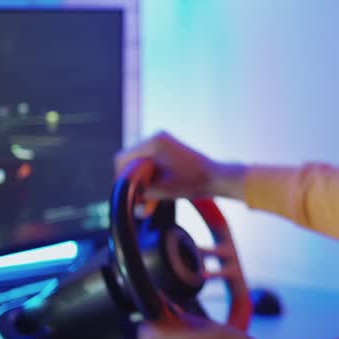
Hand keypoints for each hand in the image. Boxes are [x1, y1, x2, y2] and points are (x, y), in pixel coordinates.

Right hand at [114, 132, 246, 200]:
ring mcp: (164, 141)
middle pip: (131, 159)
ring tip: (147, 201)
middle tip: (137, 198)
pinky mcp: (169, 149)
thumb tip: (126, 193)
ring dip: (141, 180)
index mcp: (154, 142)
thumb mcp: (162, 190)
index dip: (120, 177)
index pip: (122, 158)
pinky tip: (155, 193)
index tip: (125, 193)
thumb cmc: (193, 183)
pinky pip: (151, 162)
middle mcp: (157, 137)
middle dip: (131, 180)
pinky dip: (151, 176)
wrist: (217, 177)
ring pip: (141, 162)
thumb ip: (140, 190)